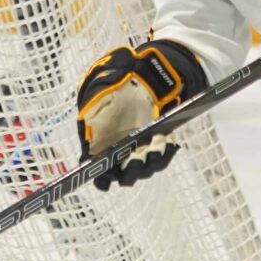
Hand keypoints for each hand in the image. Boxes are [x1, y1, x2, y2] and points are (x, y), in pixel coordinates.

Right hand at [75, 41, 197, 186]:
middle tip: (138, 157)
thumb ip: (92, 116)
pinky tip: (171, 142)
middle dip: (133, 170)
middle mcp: (119, 156)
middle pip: (126, 176)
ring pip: (146, 169)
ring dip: (152, 161)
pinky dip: (167, 152)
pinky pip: (161, 158)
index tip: (108, 178)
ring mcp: (137, 152)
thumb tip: (88, 131)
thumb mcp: (98, 100)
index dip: (103, 180)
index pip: (99, 175)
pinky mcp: (154, 146)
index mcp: (100, 148)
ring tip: (158, 143)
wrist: (137, 81)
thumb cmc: (113, 91)